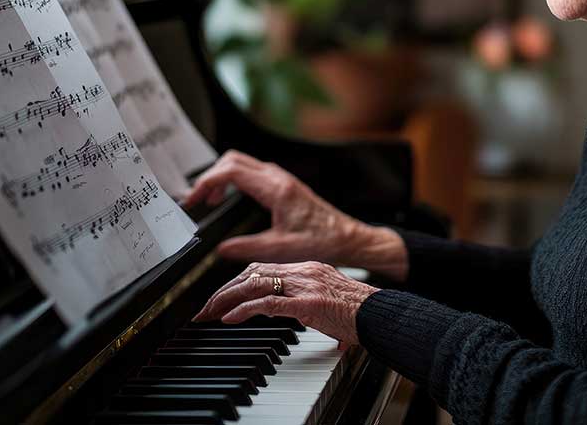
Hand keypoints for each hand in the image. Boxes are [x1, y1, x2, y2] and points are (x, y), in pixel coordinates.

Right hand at [183, 150, 362, 264]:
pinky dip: (233, 179)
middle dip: (209, 176)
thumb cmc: (322, 241)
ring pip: (241, 163)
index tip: (193, 200)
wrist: (346, 237)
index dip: (206, 183)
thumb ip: (246, 248)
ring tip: (209, 200)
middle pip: (232, 160)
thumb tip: (220, 248)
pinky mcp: (282, 183)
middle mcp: (277, 177)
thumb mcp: (280, 250)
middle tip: (197, 199)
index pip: (230, 172)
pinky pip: (250, 171)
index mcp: (275, 189)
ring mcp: (280, 178)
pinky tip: (228, 197)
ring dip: (221, 177)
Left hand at [193, 261, 378, 345]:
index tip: (221, 297)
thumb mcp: (327, 303)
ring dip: (226, 299)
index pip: (263, 269)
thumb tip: (296, 318)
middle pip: (253, 273)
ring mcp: (305, 285)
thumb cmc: (360, 313)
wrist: (381, 314)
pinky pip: (267, 303)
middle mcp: (303, 271)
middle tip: (206, 307)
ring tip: (209, 313)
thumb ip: (309, 306)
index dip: (237, 282)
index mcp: (307, 268)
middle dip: (224, 290)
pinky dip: (244, 310)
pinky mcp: (308, 303)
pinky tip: (229, 318)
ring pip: (254, 284)